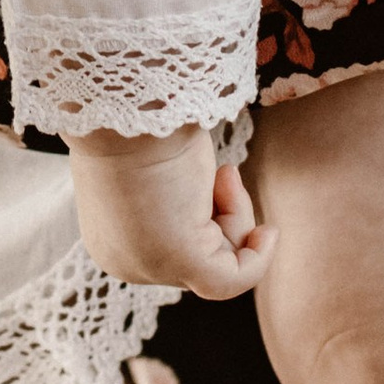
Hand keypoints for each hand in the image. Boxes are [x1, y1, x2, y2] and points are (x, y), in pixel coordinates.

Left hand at [68, 122, 274, 300]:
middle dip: (223, 213)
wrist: (126, 102)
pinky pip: (228, 281)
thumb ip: (178, 194)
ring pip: (218, 263)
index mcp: (113, 239)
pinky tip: (270, 233)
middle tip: (225, 171)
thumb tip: (208, 200)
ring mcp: (151, 267)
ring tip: (225, 172)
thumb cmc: (138, 121)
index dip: (209, 215)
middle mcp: (127, 262)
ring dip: (236, 213)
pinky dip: (257, 261)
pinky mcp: (179, 261)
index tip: (223, 177)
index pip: (175, 247)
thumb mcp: (160, 167)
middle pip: (199, 257)